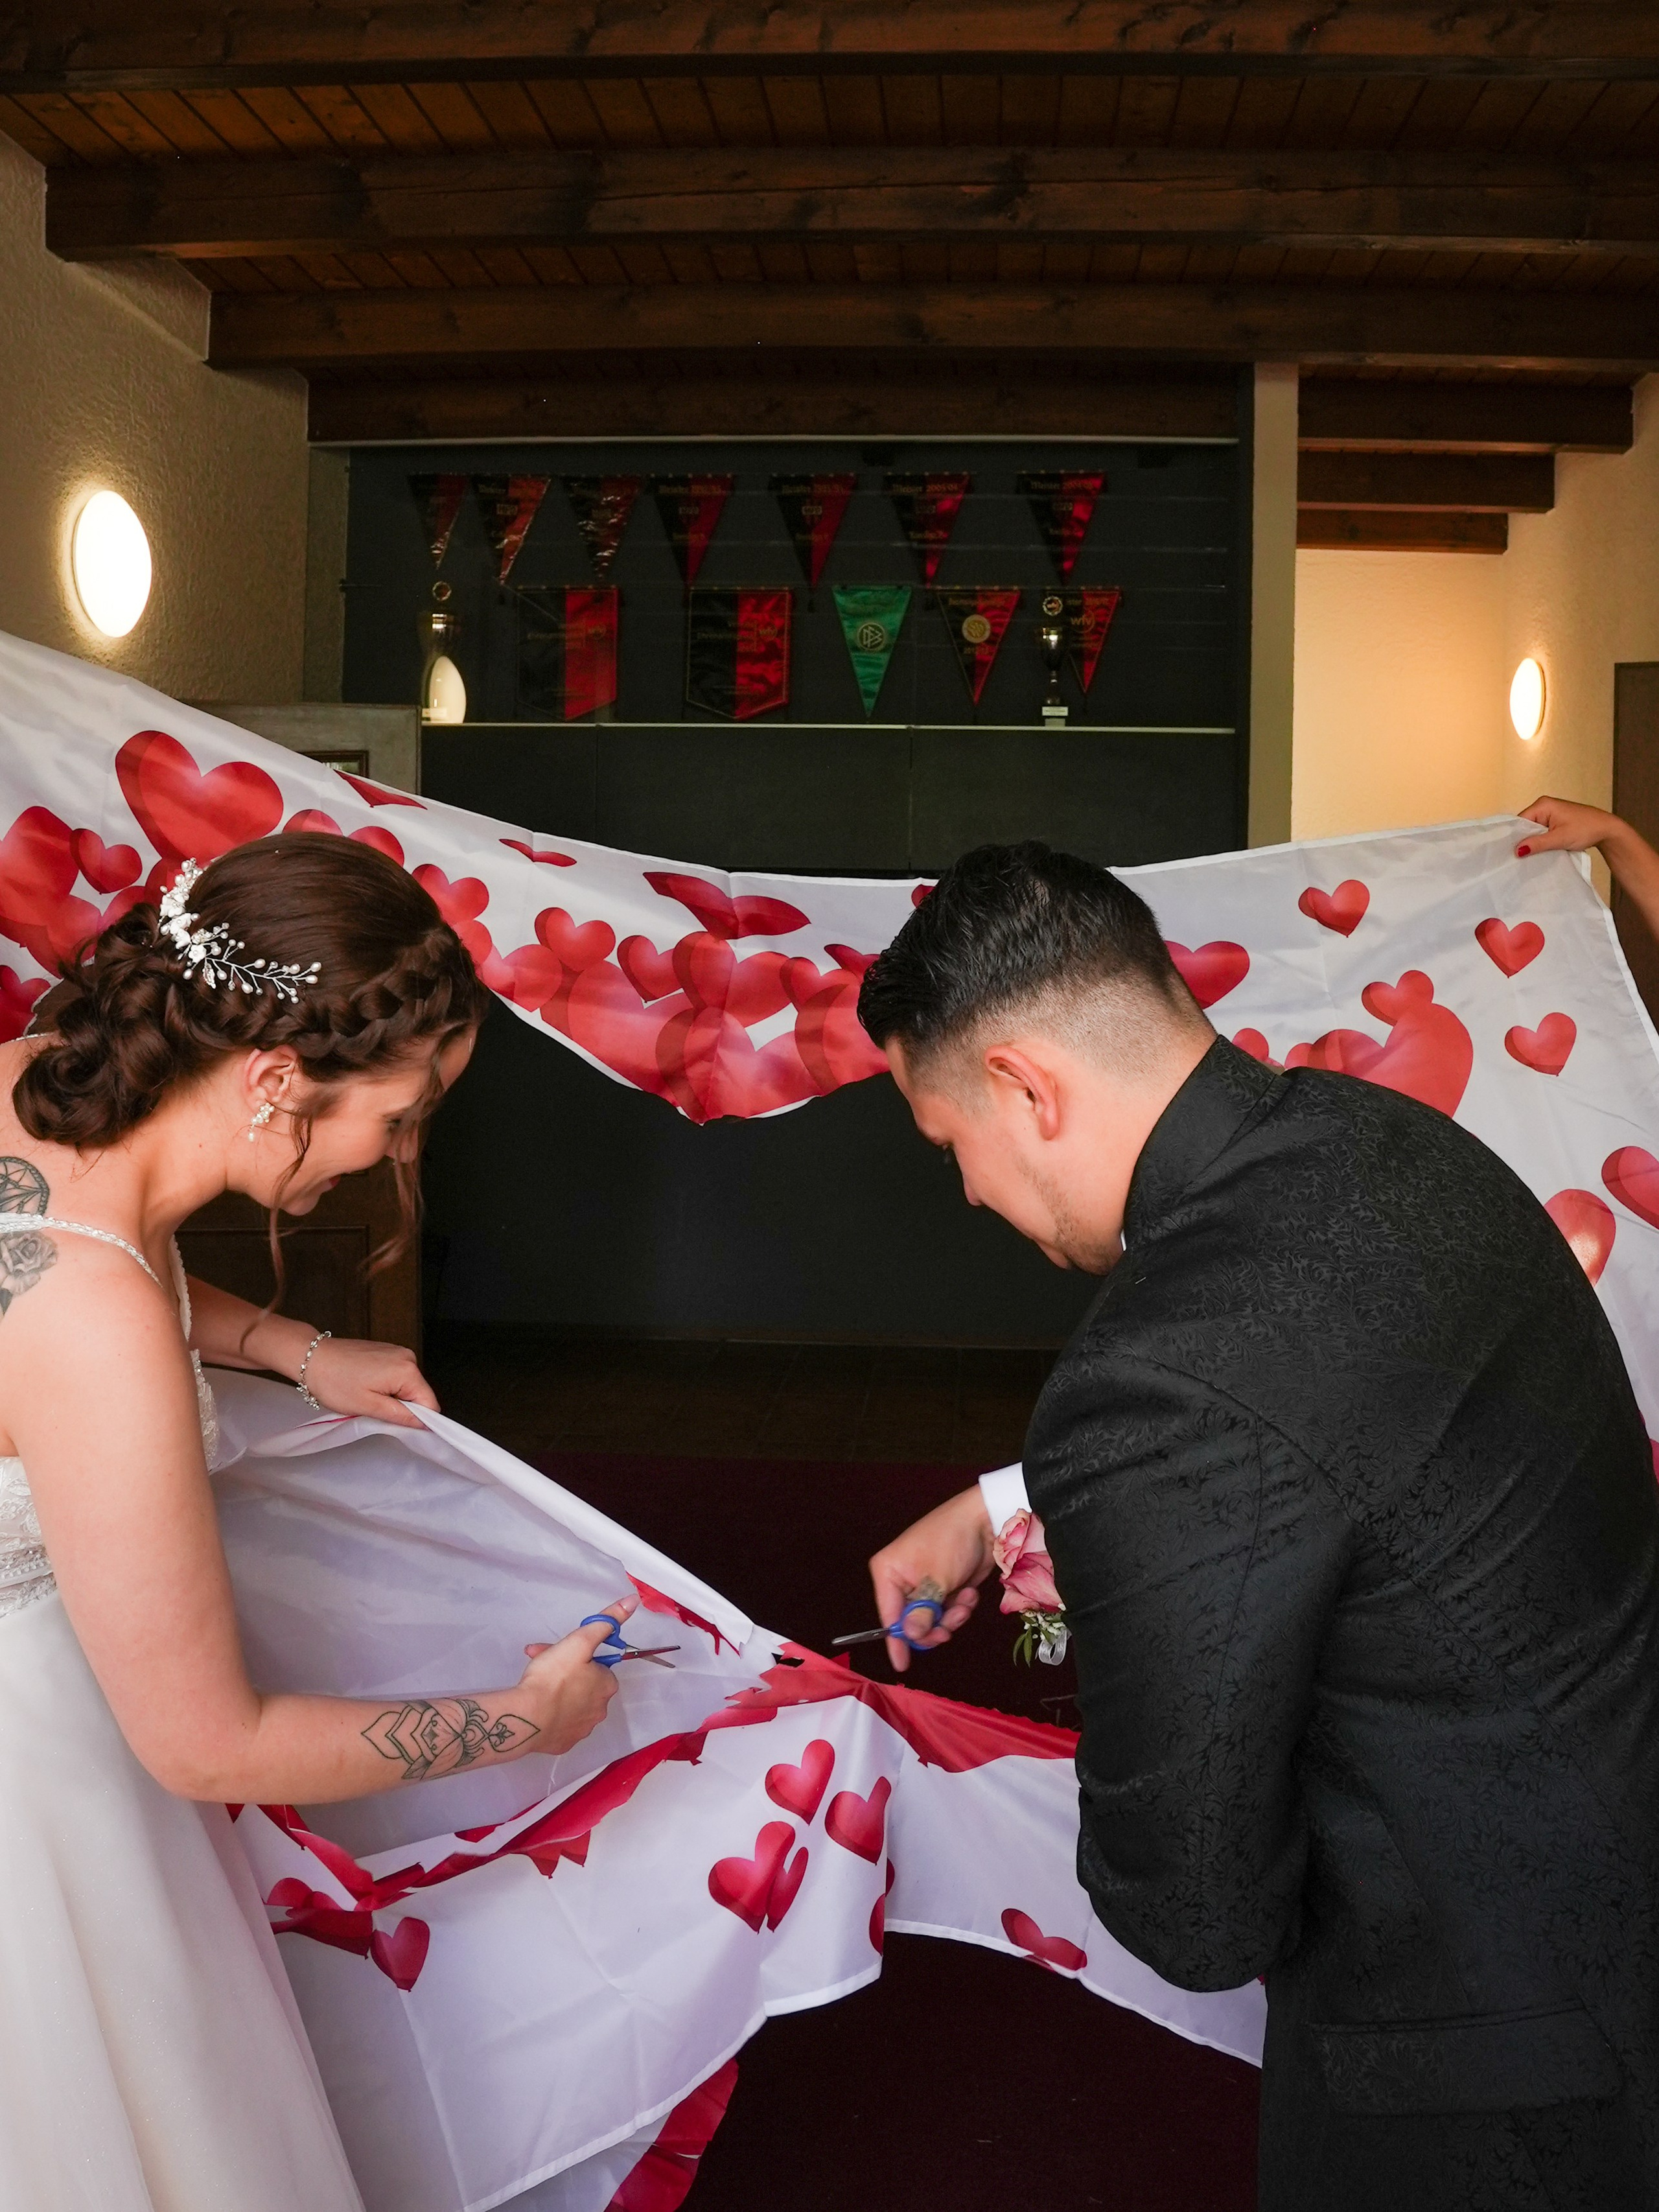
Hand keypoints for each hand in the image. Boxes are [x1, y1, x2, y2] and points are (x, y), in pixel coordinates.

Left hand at [301, 1336, 438, 1428]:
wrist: (311, 1358)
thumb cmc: (335, 1382)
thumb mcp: (368, 1407)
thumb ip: (401, 1416)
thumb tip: (424, 1424)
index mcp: (407, 1370)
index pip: (430, 1403)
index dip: (420, 1420)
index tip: (401, 1428)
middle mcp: (407, 1357)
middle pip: (419, 1393)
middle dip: (403, 1408)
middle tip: (376, 1411)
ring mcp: (397, 1351)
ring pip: (407, 1386)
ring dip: (393, 1397)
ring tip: (367, 1397)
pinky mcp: (387, 1351)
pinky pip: (397, 1375)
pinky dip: (386, 1386)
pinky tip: (366, 1386)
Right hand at [518, 1593, 636, 1753]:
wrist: (526, 1718)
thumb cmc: (553, 1677)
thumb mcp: (580, 1641)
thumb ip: (605, 1622)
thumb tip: (633, 1601)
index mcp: (607, 1686)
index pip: (598, 1666)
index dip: (578, 1655)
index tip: (558, 1651)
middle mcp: (600, 1710)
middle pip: (584, 1684)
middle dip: (564, 1671)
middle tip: (540, 1663)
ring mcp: (581, 1730)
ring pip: (571, 1703)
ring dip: (556, 1691)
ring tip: (534, 1684)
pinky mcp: (563, 1744)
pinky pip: (559, 1723)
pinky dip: (550, 1713)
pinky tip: (535, 1706)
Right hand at [867, 1486, 996, 1673]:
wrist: (985, 1520)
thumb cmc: (952, 1543)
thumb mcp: (936, 1581)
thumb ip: (922, 1613)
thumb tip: (910, 1636)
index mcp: (888, 1572)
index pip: (888, 1615)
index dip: (896, 1642)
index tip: (903, 1665)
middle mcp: (901, 1579)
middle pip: (911, 1622)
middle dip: (934, 1626)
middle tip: (950, 1629)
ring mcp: (923, 1583)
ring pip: (933, 1619)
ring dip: (952, 1616)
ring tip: (965, 1601)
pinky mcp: (943, 1585)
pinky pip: (946, 1610)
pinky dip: (959, 1606)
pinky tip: (969, 1593)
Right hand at [1516, 795, 1624, 858]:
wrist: (1607, 829)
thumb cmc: (1586, 829)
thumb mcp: (1560, 838)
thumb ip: (1537, 844)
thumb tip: (1517, 850)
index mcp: (1543, 804)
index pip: (1520, 821)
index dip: (1515, 837)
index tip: (1511, 853)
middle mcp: (1544, 805)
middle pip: (1525, 825)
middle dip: (1524, 840)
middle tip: (1519, 857)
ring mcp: (1549, 813)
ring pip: (1533, 830)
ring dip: (1533, 842)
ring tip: (1529, 855)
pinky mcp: (1555, 820)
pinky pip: (1541, 831)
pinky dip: (1540, 841)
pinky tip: (1540, 850)